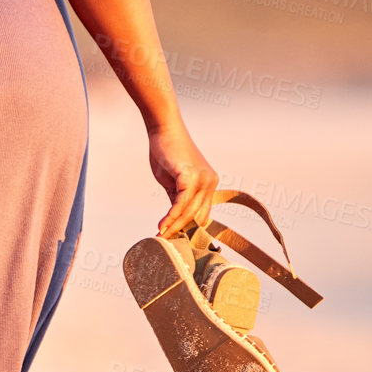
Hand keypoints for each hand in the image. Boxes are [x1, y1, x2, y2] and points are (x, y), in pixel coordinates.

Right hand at [147, 121, 217, 235]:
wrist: (163, 129)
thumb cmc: (167, 153)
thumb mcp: (173, 182)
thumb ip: (177, 200)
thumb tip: (174, 220)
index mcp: (209, 184)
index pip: (202, 214)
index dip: (189, 228)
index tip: (176, 240)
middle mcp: (210, 182)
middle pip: (196, 215)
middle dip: (181, 230)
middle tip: (166, 242)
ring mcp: (203, 179)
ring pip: (189, 211)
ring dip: (174, 226)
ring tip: (161, 236)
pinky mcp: (190, 176)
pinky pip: (181, 203)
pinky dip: (171, 216)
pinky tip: (162, 225)